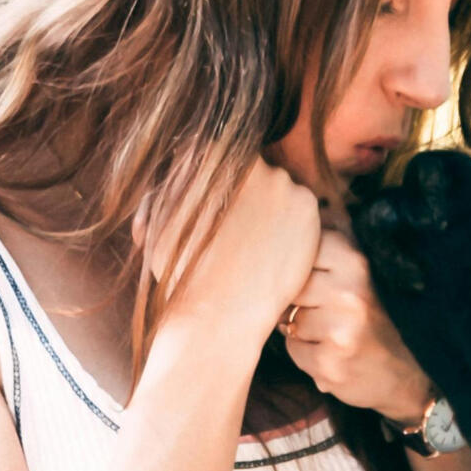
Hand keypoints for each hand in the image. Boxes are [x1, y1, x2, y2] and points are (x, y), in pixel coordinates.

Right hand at [141, 159, 322, 369]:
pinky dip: (290, 227)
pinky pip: (299, 208)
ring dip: (267, 211)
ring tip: (252, 248)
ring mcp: (283, 180)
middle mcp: (249, 159)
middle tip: (234, 234)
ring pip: (277, 188)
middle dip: (244, 196)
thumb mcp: (162, 220)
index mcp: (209, 155)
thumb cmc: (182, 272)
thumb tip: (186, 158)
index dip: (216, 189)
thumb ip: (176, 184)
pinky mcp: (308, 205)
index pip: (218, 157)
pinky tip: (273, 252)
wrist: (218, 315)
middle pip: (251, 170)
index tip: (217, 214)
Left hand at [280, 204, 432, 427]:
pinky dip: (307, 354)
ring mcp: (339, 331)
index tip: (322, 280)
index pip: (301, 251)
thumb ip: (333, 244)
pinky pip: (294, 350)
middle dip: (300, 301)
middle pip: (290, 288)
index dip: (305, 268)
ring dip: (303, 330)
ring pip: (289, 321)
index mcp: (356, 262)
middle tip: (327, 311)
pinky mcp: (330, 364)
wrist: (408, 373)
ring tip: (334, 334)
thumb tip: (292, 214)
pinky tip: (333, 353)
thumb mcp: (364, 272)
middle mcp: (348, 293)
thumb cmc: (379, 316)